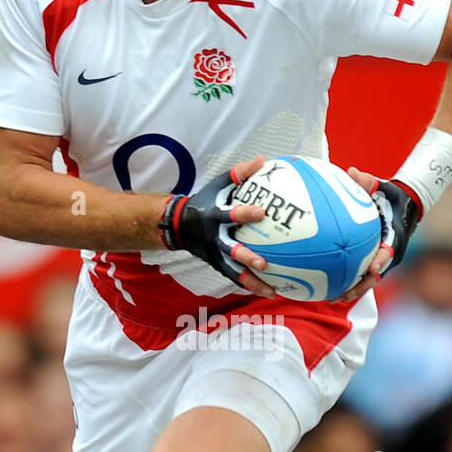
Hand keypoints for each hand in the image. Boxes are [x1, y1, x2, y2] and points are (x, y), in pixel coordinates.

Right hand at [159, 155, 275, 298]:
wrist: (179, 225)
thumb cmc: (205, 200)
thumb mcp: (218, 184)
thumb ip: (240, 173)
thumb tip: (262, 160)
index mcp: (214, 217)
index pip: (230, 215)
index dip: (245, 214)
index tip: (262, 212)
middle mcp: (214, 239)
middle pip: (231, 250)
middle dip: (247, 257)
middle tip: (264, 263)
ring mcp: (215, 254)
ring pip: (234, 271)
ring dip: (252, 281)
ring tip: (272, 290)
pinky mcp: (216, 264)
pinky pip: (235, 277)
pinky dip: (250, 285)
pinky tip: (269, 290)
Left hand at [340, 168, 418, 300]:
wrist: (405, 205)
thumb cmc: (391, 195)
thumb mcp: (382, 186)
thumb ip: (367, 181)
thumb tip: (352, 171)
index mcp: (394, 236)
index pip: (388, 252)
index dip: (380, 261)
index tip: (372, 270)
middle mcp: (390, 252)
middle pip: (376, 275)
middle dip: (361, 287)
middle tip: (343, 295)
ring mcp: (384, 259)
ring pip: (369, 280)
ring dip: (353, 290)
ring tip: (333, 299)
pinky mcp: (376, 260)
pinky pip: (363, 273)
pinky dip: (350, 281)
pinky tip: (330, 287)